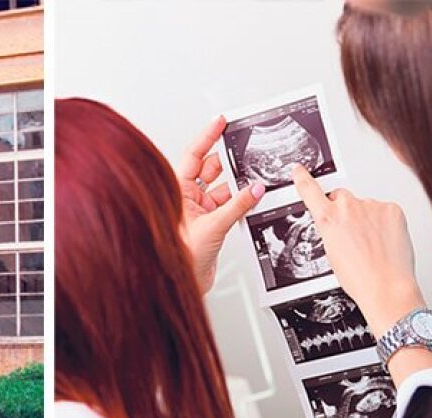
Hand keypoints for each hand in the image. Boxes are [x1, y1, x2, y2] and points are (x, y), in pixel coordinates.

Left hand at [176, 115, 265, 292]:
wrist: (183, 282)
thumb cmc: (181, 257)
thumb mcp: (213, 226)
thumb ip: (237, 206)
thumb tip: (254, 189)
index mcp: (176, 191)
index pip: (193, 155)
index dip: (207, 137)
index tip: (220, 122)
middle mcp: (186, 199)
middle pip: (209, 169)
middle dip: (228, 162)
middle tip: (244, 151)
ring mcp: (198, 211)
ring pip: (221, 188)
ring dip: (237, 186)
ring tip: (252, 181)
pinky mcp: (210, 224)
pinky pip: (228, 205)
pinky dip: (240, 201)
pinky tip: (250, 199)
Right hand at [291, 165, 421, 337]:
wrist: (386, 286)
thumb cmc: (359, 277)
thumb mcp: (332, 254)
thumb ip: (333, 230)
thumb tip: (341, 226)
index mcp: (327, 219)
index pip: (309, 191)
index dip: (303, 178)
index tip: (299, 170)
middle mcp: (348, 207)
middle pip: (341, 197)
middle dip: (343, 209)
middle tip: (351, 231)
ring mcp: (372, 206)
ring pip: (365, 205)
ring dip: (367, 219)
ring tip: (372, 244)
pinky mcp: (392, 209)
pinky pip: (384, 210)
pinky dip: (384, 222)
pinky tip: (384, 240)